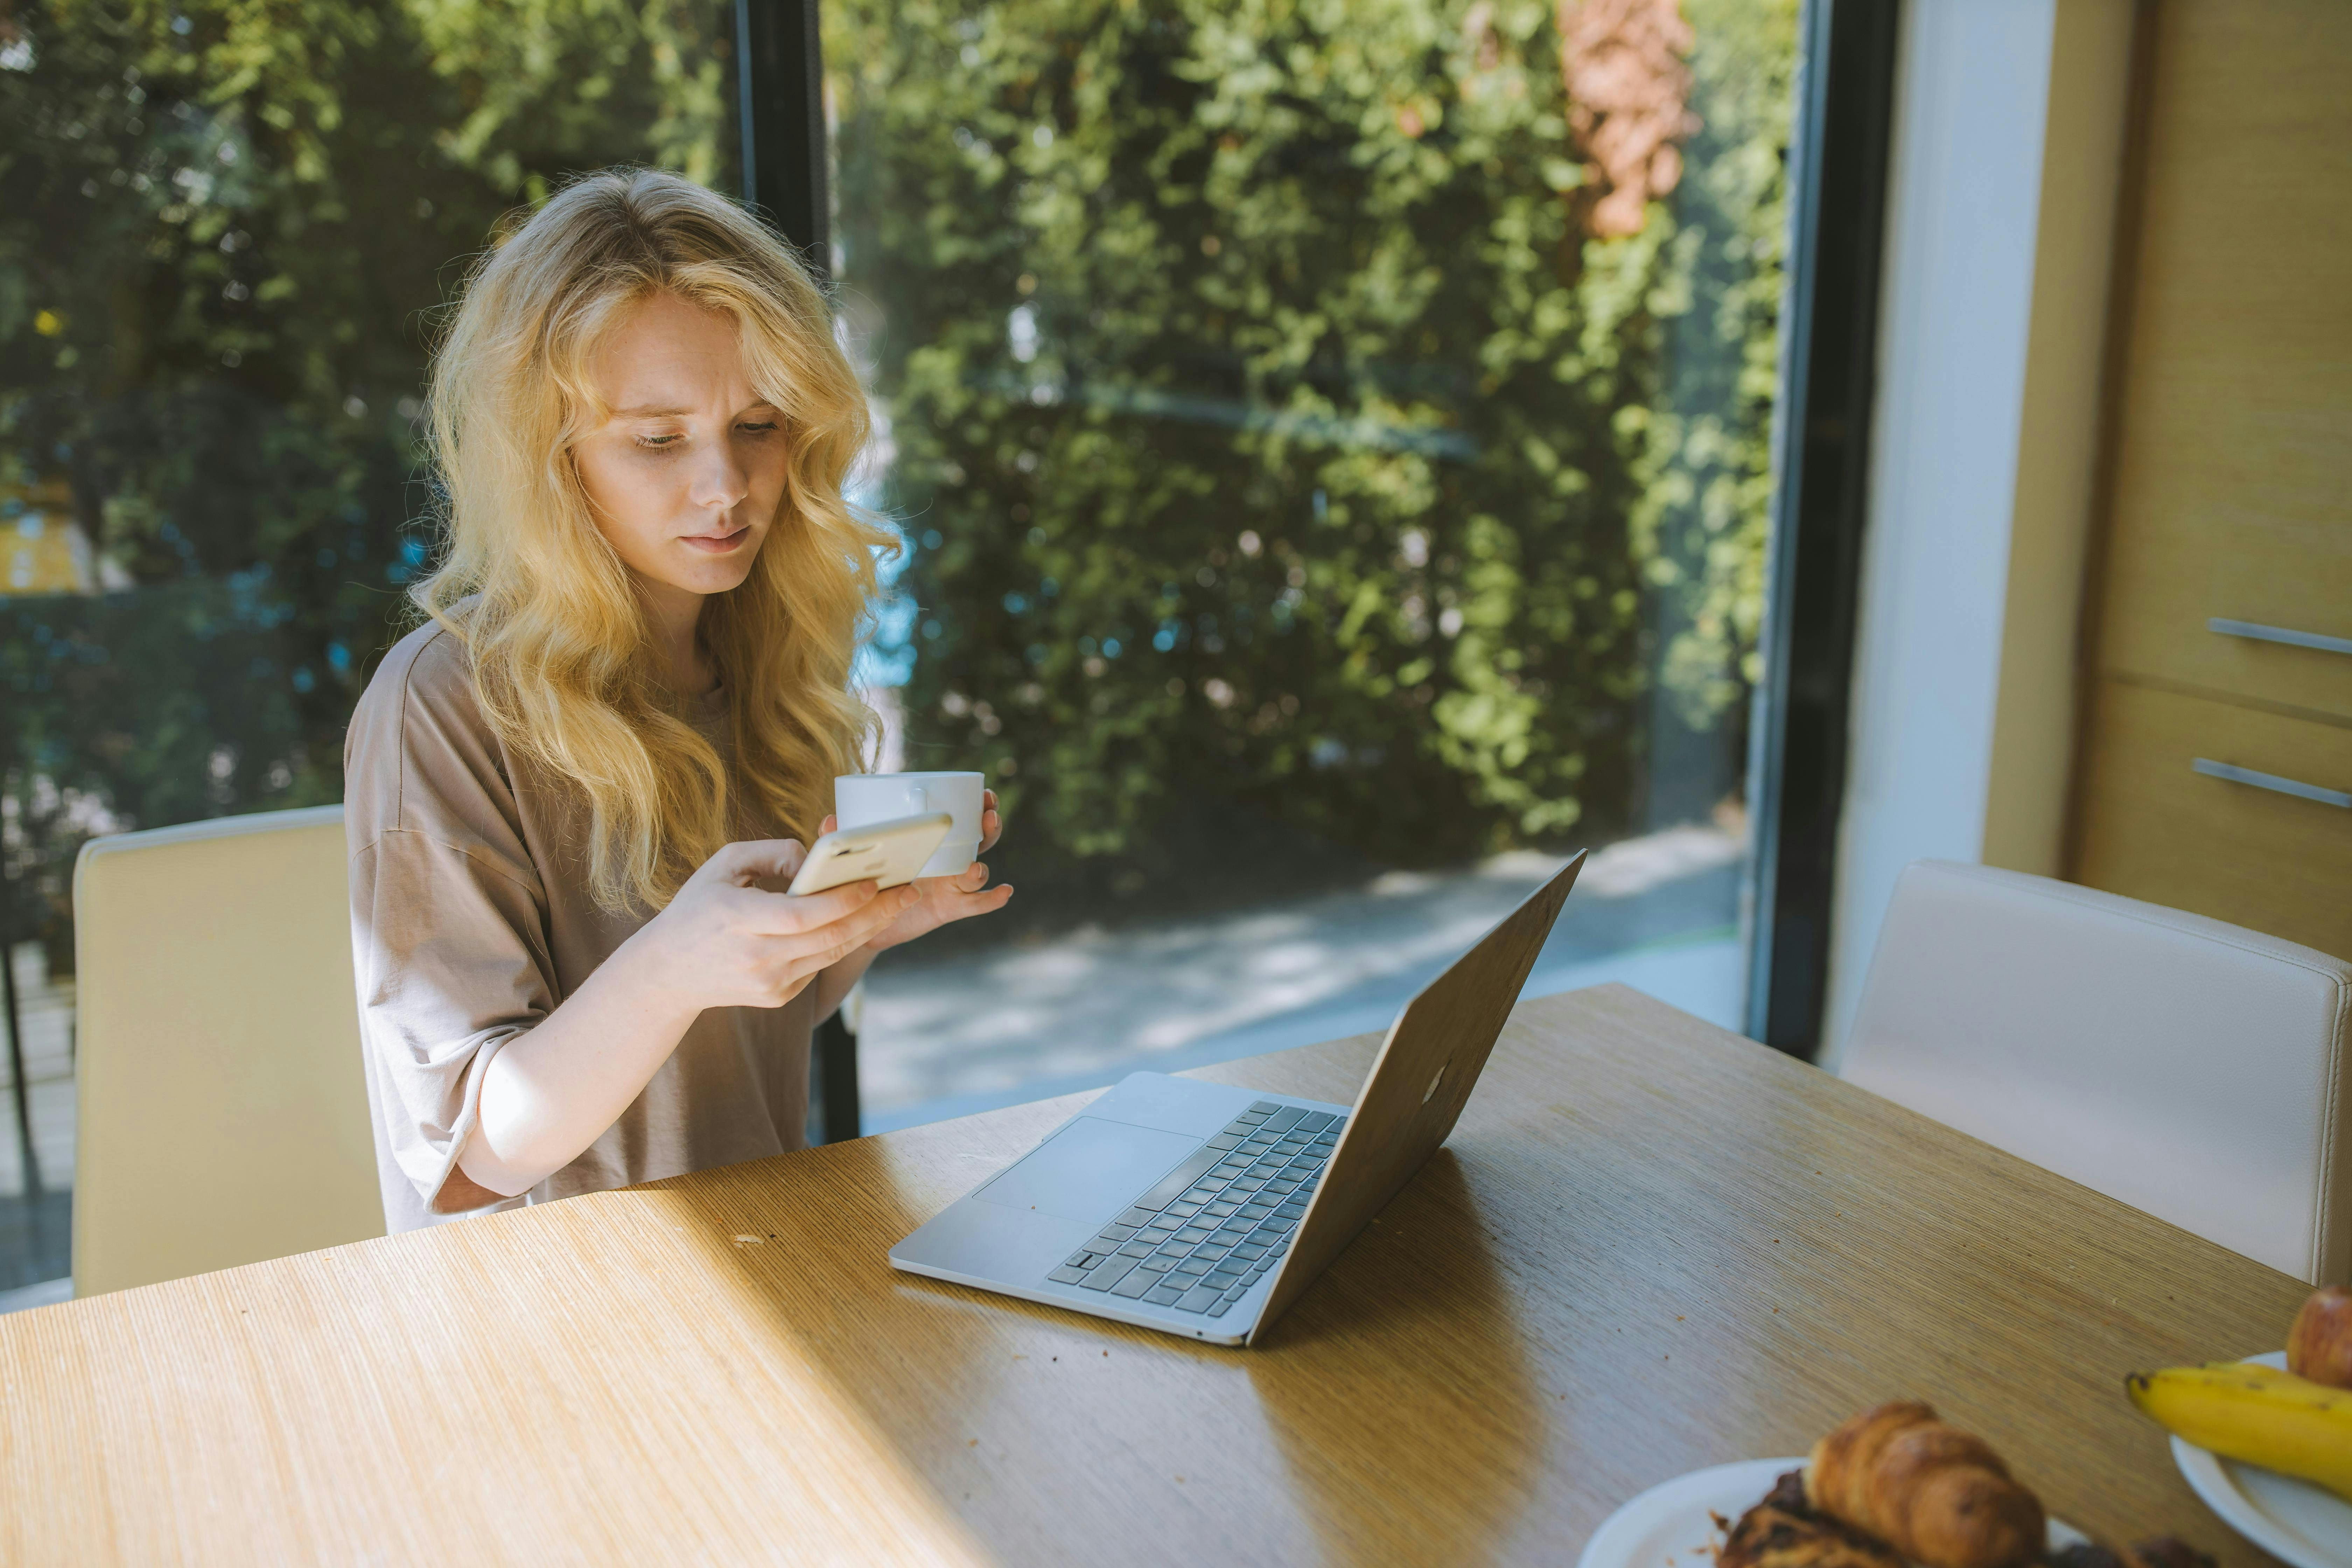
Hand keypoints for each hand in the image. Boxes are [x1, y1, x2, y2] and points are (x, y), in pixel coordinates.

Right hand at [627, 838, 921, 1011]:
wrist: (669, 972)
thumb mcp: (724, 865)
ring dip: (870, 928)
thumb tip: (815, 858)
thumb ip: (772, 853)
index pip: (801, 915)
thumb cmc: (699, 907)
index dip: (842, 900)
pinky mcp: (778, 996)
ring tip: (897, 903)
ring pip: (833, 954)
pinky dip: (842, 942)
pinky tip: (862, 922)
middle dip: (876, 913)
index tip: (874, 881)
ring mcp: (769, 982)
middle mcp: (755, 957)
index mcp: (736, 920)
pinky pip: (820, 965)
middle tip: (908, 891)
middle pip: (829, 937)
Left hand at [819, 789, 1011, 953]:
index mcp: (932, 840)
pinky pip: (976, 904)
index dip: (978, 804)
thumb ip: (842, 839)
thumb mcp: (854, 855)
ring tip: (975, 868)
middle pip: (980, 839)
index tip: (984, 792)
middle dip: (989, 826)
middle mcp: (948, 859)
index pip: (962, 817)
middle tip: (989, 816)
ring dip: (981, 867)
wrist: (862, 921)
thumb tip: (829, 820)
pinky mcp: (949, 908)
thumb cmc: (865, 879)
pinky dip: (992, 899)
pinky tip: (1005, 892)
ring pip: (977, 872)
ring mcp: (952, 884)